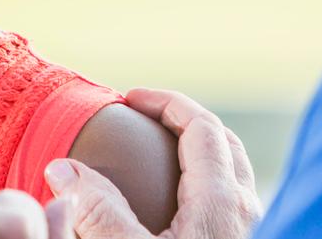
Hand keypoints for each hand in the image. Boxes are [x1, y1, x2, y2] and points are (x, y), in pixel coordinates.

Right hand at [46, 88, 261, 238]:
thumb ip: (98, 213)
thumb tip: (61, 168)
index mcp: (224, 202)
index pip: (201, 127)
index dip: (165, 103)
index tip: (130, 97)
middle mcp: (252, 212)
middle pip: (225, 144)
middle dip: (186, 123)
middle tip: (147, 121)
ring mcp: (259, 235)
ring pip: (236, 179)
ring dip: (202, 158)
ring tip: (161, 165)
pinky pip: (237, 209)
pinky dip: (210, 192)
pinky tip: (180, 219)